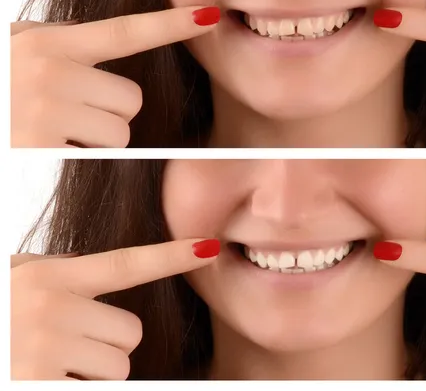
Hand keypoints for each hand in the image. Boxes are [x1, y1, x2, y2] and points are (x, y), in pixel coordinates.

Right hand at [11, 6, 219, 147]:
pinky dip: (78, 157)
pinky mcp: (40, 148)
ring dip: (96, 138)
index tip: (208, 15)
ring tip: (54, 132)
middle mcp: (49, 71)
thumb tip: (96, 38)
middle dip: (109, 112)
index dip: (170, 23)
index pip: (124, 32)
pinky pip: (97, 158)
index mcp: (48, 43)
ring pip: (120, 133)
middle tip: (68, 114)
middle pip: (131, 100)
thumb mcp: (16, 51)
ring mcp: (45, 110)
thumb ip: (58, 46)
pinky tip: (44, 150)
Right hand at [11, 238, 219, 379]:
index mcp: (51, 277)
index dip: (170, 256)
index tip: (206, 246)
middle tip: (66, 341)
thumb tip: (110, 281)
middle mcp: (52, 309)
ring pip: (117, 368)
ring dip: (93, 372)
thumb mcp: (21, 280)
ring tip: (51, 362)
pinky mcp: (37, 383)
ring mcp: (44, 349)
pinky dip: (75, 388)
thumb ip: (65, 279)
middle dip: (107, 343)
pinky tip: (42, 376)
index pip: (126, 264)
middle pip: (129, 333)